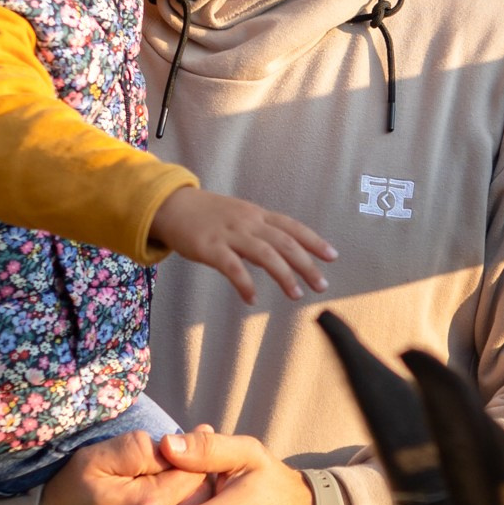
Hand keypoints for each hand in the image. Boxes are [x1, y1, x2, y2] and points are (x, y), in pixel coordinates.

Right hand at [150, 186, 335, 301]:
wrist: (171, 206)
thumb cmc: (207, 215)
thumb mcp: (239, 215)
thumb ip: (260, 231)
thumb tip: (283, 253)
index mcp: (257, 215)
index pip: (292, 227)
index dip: (314, 241)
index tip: (332, 256)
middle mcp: (248, 222)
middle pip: (285, 243)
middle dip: (306, 264)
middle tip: (321, 284)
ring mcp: (229, 234)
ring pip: (265, 254)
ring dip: (284, 275)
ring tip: (296, 294)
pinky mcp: (209, 247)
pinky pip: (232, 267)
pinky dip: (244, 283)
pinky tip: (252, 298)